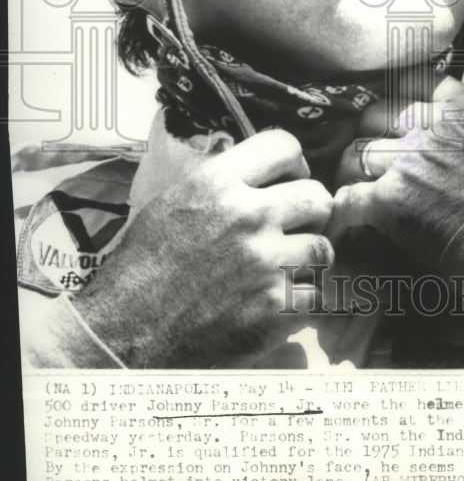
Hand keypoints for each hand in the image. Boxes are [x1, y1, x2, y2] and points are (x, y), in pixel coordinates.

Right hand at [72, 129, 333, 367]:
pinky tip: (280, 302)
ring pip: (323, 246)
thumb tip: (263, 172)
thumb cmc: (143, 267)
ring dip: (309, 257)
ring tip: (288, 267)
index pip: (284, 146)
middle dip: (309, 212)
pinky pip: (315, 293)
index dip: (293, 164)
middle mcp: (246, 216)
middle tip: (295, 228)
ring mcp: (265, 263)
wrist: (125, 334)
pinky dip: (302, 301)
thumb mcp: (173, 202)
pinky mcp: (276, 308)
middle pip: (316, 195)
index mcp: (217, 183)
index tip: (289, 181)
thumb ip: (222, 182)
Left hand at [328, 78, 463, 274]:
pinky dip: (342, 211)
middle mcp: (434, 127)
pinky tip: (343, 220)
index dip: (395, 95)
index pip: (414, 80)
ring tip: (352, 189)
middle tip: (365, 156)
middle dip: (367, 134)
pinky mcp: (393, 198)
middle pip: (375, 114)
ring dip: (351, 173)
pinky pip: (349, 197)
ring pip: (356, 154)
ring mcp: (411, 160)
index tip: (388, 111)